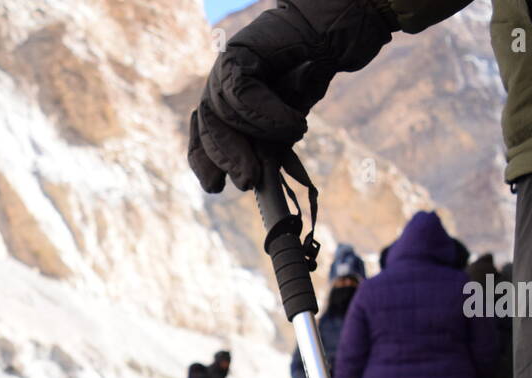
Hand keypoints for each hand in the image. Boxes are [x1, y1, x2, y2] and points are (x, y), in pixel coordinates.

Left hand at [188, 1, 393, 192]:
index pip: (203, 140)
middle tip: (249, 181)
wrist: (328, 36)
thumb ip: (267, 144)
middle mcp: (218, 87)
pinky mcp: (236, 53)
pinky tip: (293, 122)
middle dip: (228, 157)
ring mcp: (224, 69)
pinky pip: (243, 91)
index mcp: (223, 106)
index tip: (215, 187)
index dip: (205, 164)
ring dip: (261, 131)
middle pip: (210, 128)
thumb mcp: (284, 122)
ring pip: (226, 111)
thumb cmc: (307, 78)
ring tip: (295, 133)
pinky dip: (268, 111)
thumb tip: (256, 177)